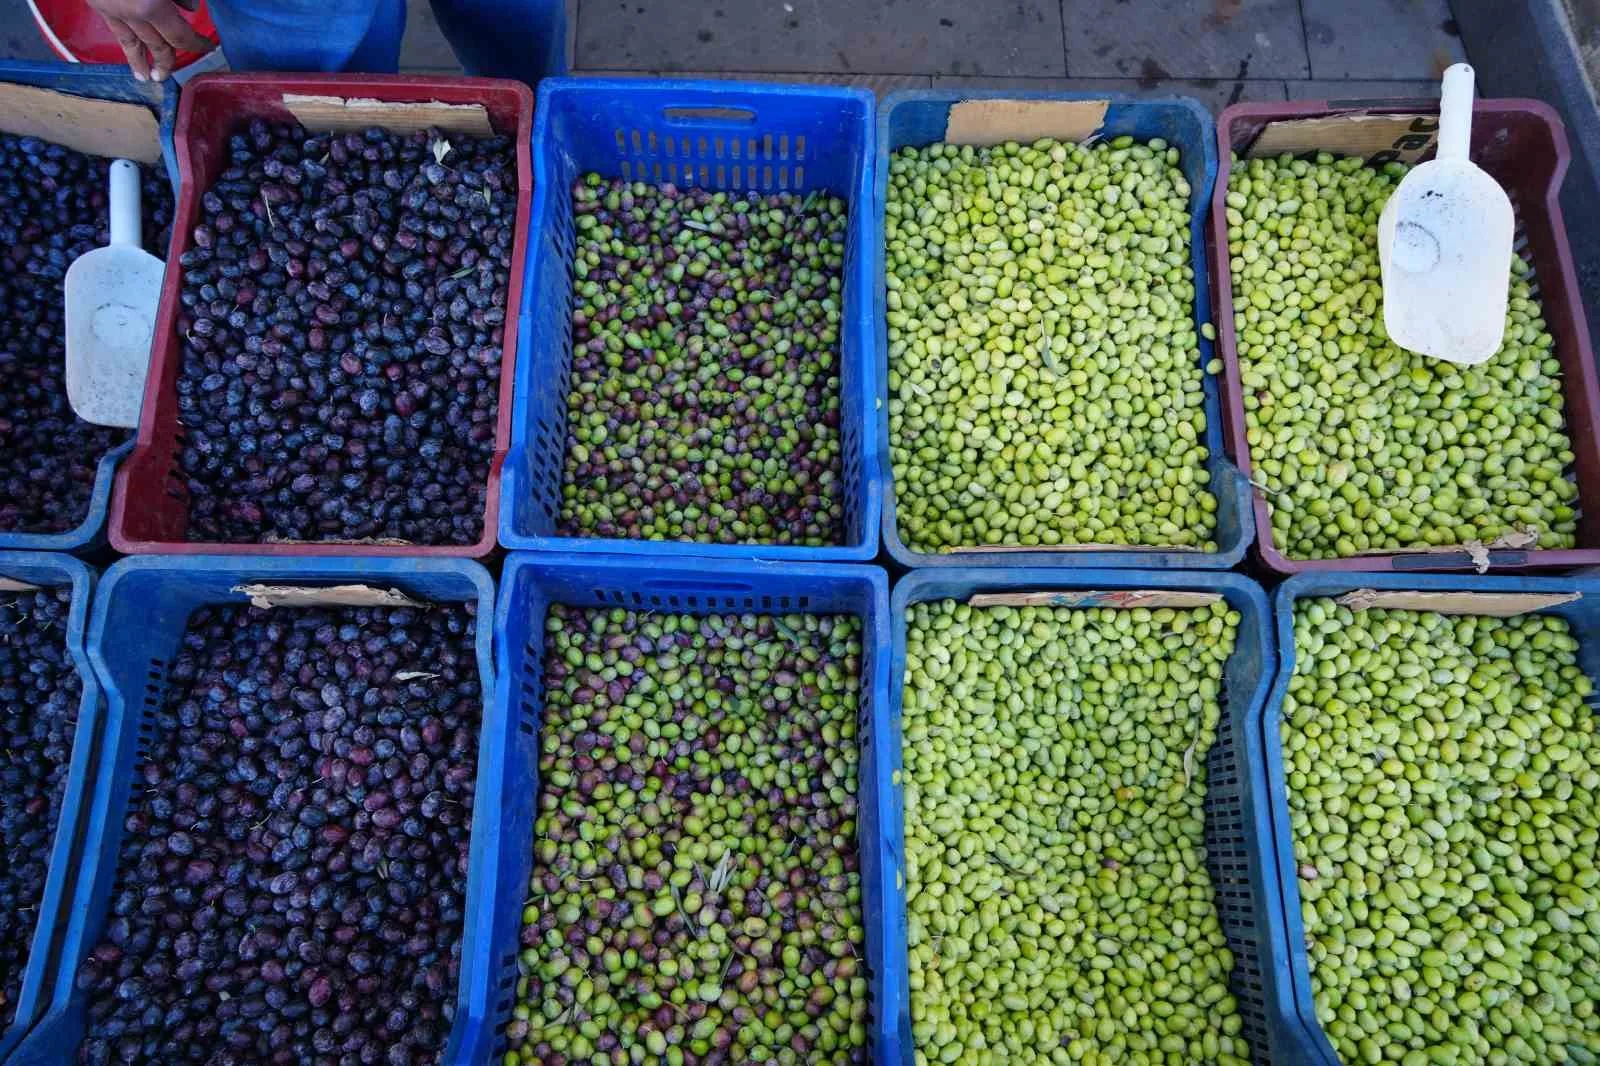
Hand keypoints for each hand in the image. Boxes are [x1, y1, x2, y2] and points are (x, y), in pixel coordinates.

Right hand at [85, 0, 214, 82]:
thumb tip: (189, 7)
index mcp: (151, 6)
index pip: (181, 35)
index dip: (198, 43)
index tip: (209, 46)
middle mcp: (131, 14)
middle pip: (156, 44)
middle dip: (168, 60)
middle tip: (171, 74)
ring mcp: (111, 9)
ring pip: (129, 42)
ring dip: (139, 61)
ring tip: (145, 77)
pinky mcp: (96, 3)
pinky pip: (113, 28)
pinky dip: (122, 41)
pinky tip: (126, 46)